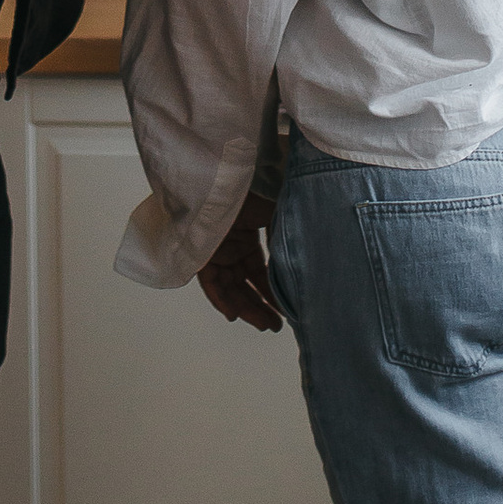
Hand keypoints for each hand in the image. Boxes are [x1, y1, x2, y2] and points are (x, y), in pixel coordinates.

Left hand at [198, 189, 285, 333]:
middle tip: (275, 325)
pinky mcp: (201, 250)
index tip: (285, 311)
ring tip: (264, 324)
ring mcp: (215, 249)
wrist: (235, 178)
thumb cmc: (259, 192)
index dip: (271, 294)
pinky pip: (210, 282)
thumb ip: (287, 245)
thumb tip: (300, 273)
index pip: (258, 274)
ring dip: (245, 308)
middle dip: (260, 307)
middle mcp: (230, 247)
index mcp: (247, 238)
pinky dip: (221, 300)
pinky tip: (235, 315)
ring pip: (229, 287)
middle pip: (243, 285)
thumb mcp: (282, 220)